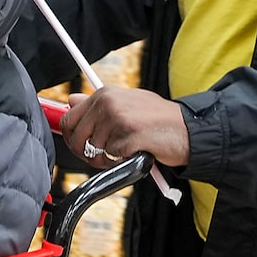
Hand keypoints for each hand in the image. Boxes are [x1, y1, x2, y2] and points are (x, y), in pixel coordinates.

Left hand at [61, 85, 190, 170]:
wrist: (188, 130)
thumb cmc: (158, 119)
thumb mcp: (127, 102)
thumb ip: (99, 103)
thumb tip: (71, 100)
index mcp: (105, 94)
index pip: (69, 119)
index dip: (71, 138)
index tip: (81, 146)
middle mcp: (108, 103)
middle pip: (77, 139)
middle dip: (86, 153)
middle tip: (103, 156)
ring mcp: (118, 119)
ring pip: (94, 151)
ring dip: (107, 159)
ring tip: (126, 151)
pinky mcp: (128, 137)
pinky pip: (111, 159)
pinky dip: (120, 162)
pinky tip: (134, 153)